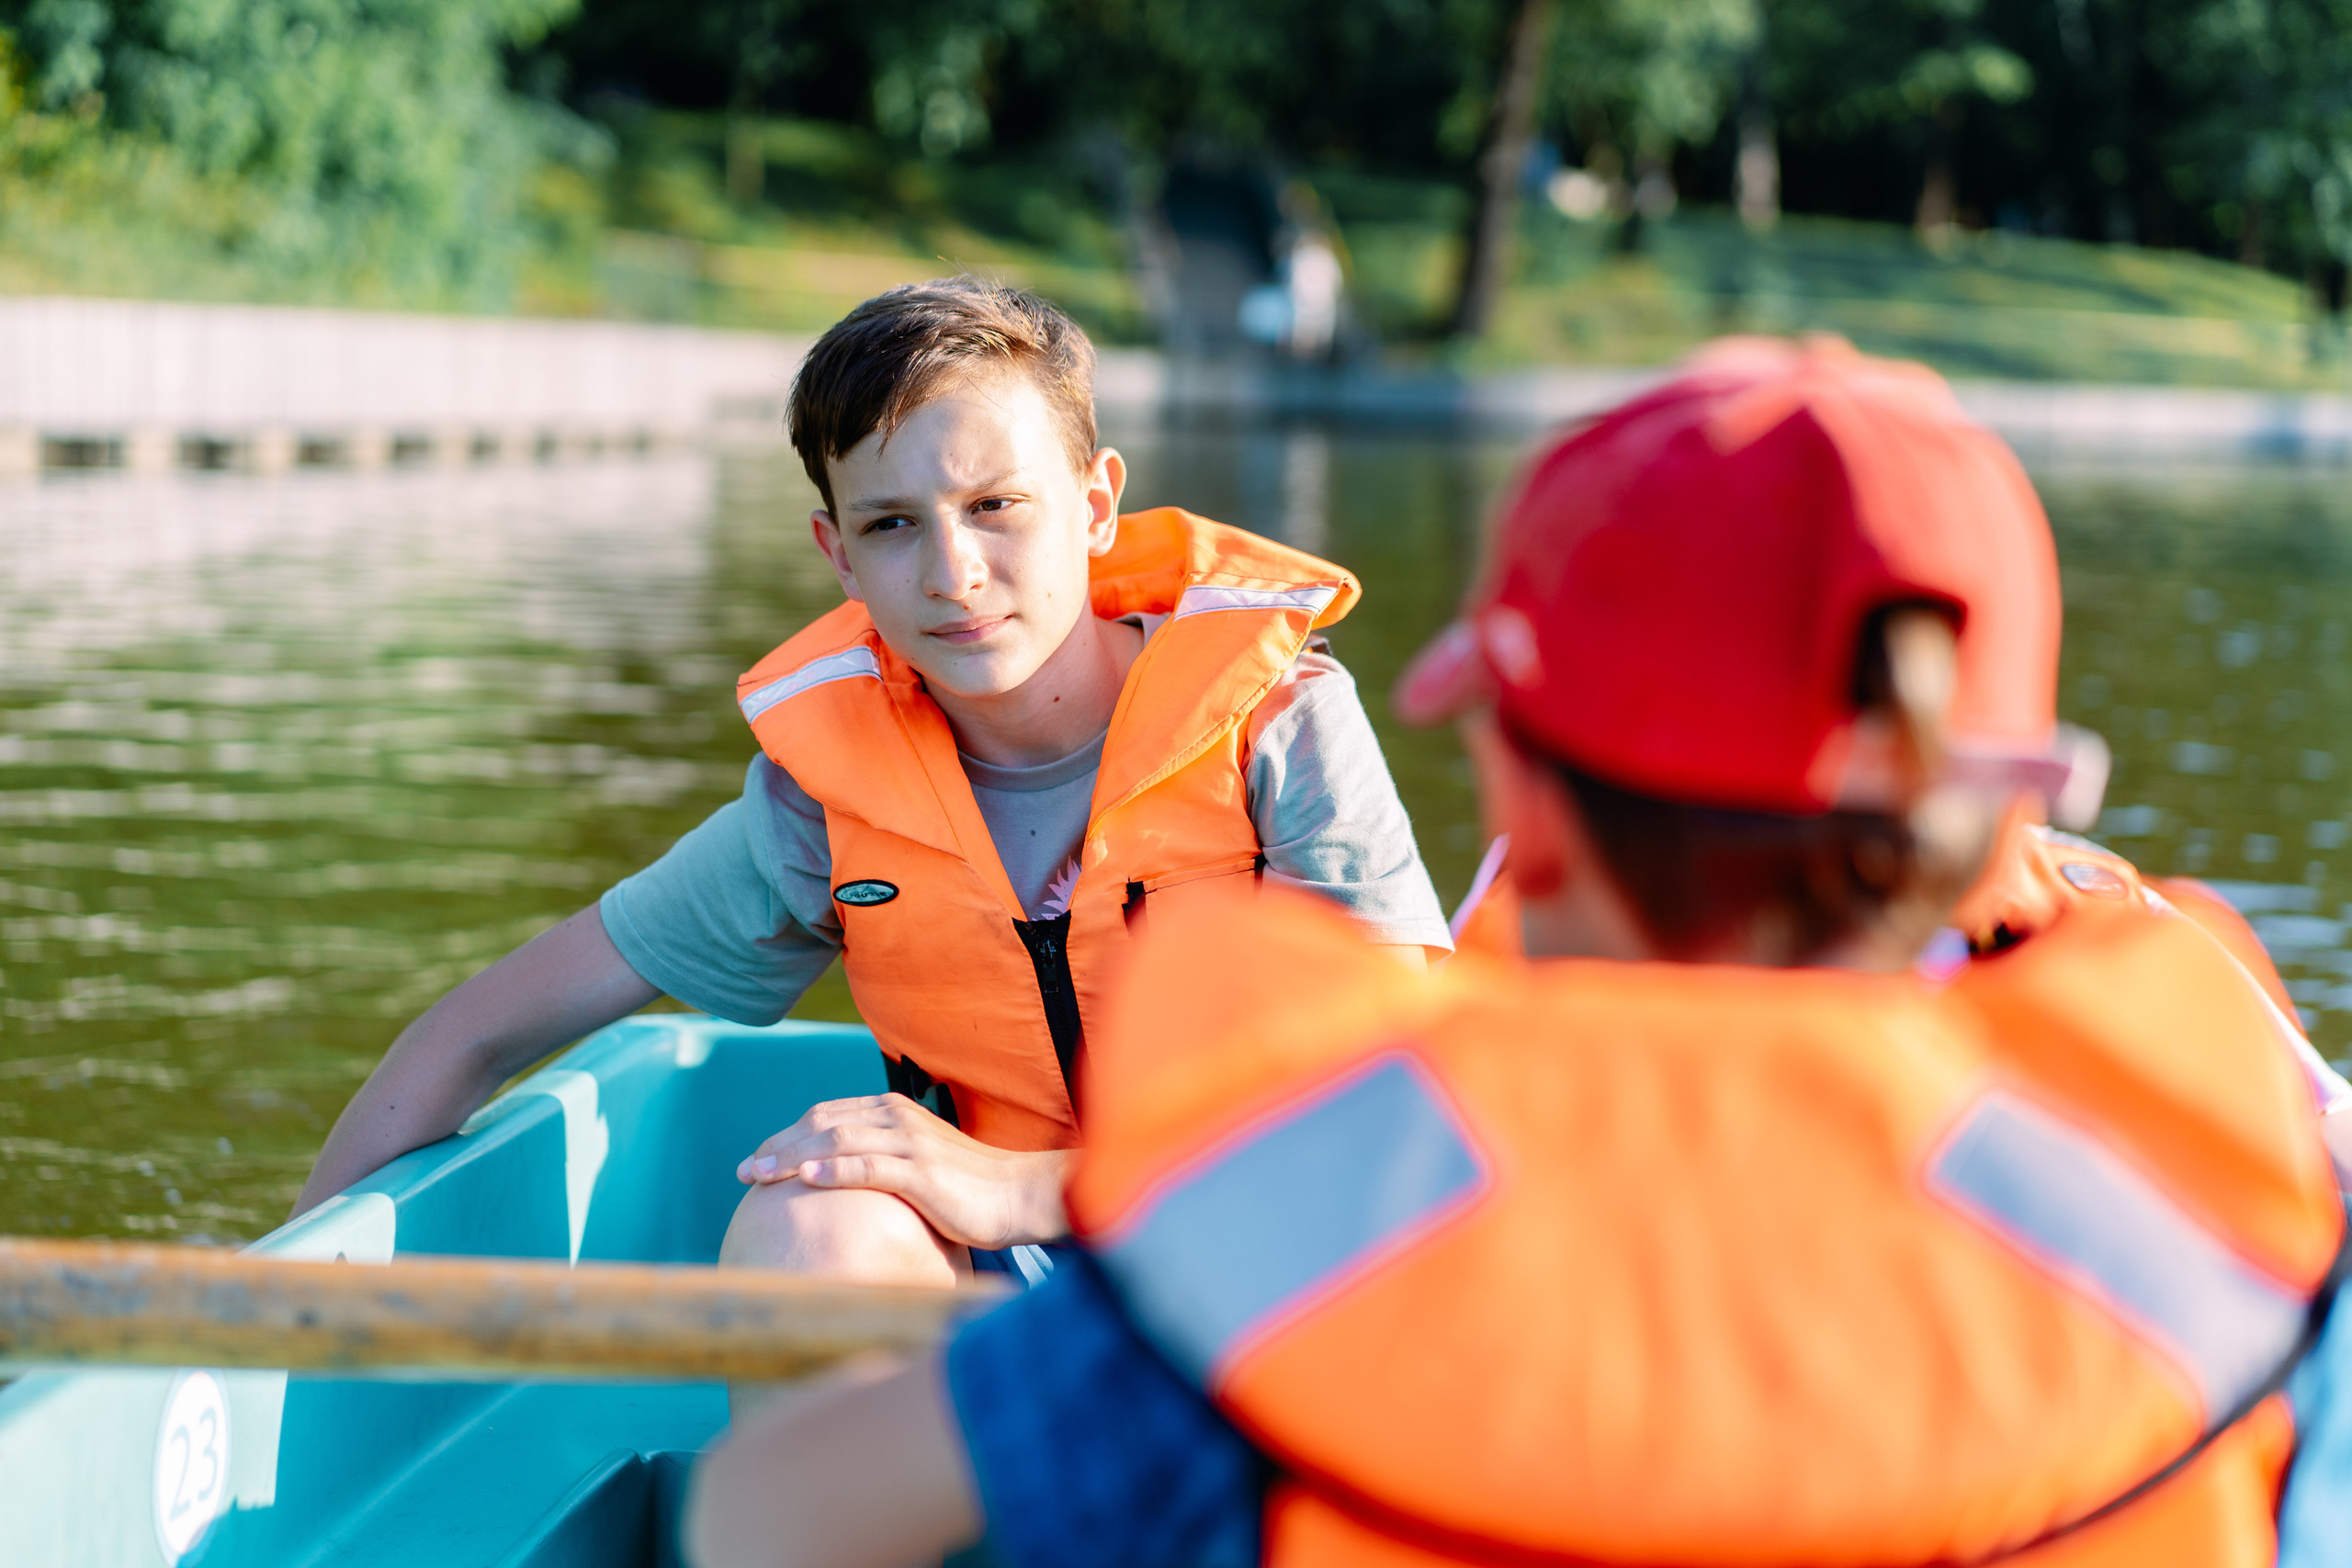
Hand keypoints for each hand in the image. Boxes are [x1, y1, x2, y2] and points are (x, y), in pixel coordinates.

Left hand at [736, 1094, 1071, 1250]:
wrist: (1017, 1194)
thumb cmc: (968, 1187)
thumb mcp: (919, 1164)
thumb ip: (883, 1161)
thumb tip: (844, 1182)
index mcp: (893, 1111)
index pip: (826, 1115)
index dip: (786, 1135)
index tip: (757, 1159)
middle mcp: (896, 1118)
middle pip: (821, 1124)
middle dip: (777, 1146)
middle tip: (745, 1172)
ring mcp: (909, 1142)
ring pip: (836, 1141)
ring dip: (791, 1158)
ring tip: (759, 1177)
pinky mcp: (921, 1171)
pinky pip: (868, 1167)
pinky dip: (833, 1171)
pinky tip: (806, 1181)